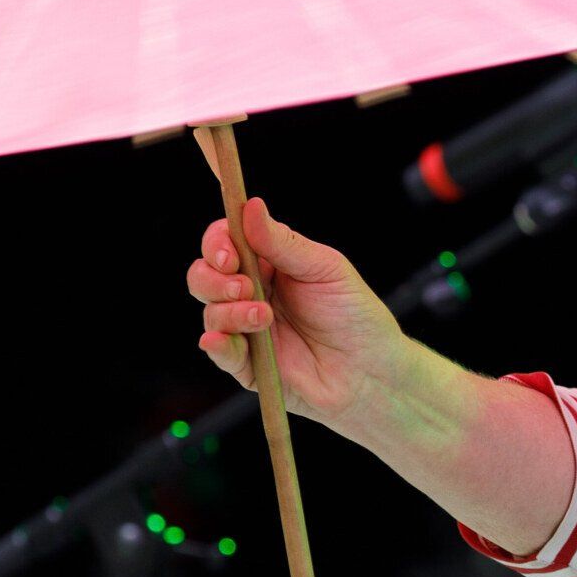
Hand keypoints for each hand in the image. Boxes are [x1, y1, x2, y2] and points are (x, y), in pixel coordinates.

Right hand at [187, 194, 406, 426]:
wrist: (372, 370)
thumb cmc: (355, 314)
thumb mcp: (325, 269)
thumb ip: (284, 243)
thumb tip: (250, 206)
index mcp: (268, 263)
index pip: (225, 243)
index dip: (218, 244)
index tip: (230, 255)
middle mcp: (252, 293)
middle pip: (204, 275)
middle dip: (214, 278)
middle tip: (245, 287)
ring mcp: (247, 329)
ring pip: (211, 312)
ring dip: (230, 312)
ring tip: (264, 317)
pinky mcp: (248, 364)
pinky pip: (219, 352)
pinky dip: (217, 344)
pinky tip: (221, 340)